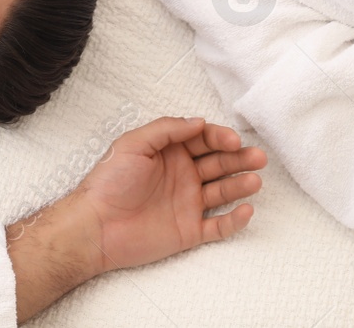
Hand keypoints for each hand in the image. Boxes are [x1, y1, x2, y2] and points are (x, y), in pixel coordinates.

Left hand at [71, 116, 263, 273]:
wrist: (95, 225)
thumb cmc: (109, 181)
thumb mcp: (133, 144)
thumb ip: (166, 129)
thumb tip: (198, 122)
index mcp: (170, 153)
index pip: (204, 140)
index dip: (221, 138)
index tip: (233, 140)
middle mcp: (183, 176)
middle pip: (219, 164)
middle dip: (239, 159)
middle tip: (258, 157)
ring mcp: (187, 203)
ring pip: (223, 192)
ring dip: (241, 185)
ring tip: (255, 181)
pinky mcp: (189, 231)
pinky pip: (218, 226)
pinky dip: (234, 220)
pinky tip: (246, 210)